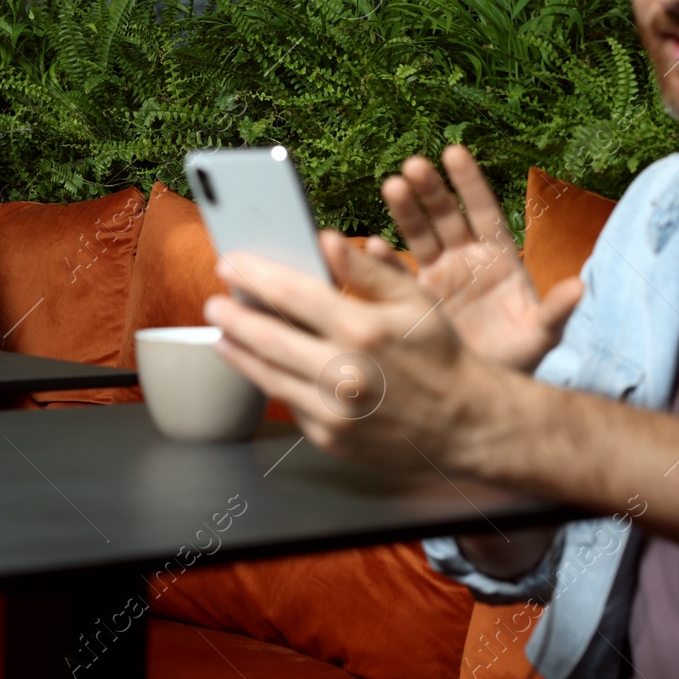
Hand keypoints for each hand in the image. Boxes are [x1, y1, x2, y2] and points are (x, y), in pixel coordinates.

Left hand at [205, 243, 508, 473]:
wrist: (464, 423)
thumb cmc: (438, 355)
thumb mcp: (413, 301)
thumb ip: (366, 270)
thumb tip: (325, 240)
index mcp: (363, 330)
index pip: (291, 295)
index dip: (254, 276)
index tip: (230, 264)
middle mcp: (344, 373)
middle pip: (268, 337)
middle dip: (233, 316)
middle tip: (214, 303)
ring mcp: (334, 412)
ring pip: (268, 376)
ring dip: (239, 352)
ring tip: (224, 334)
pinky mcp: (330, 438)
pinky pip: (289, 404)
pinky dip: (272, 382)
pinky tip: (262, 366)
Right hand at [374, 145, 581, 372]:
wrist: (485, 390)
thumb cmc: (520, 356)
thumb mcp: (541, 333)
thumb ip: (556, 310)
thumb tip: (580, 287)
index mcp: (498, 257)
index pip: (484, 211)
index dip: (469, 182)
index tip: (453, 152)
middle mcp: (465, 259)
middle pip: (446, 216)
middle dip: (431, 189)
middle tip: (414, 166)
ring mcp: (438, 276)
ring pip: (419, 235)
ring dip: (405, 210)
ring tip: (392, 186)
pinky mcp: (414, 298)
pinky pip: (397, 274)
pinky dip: (384, 261)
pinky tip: (374, 247)